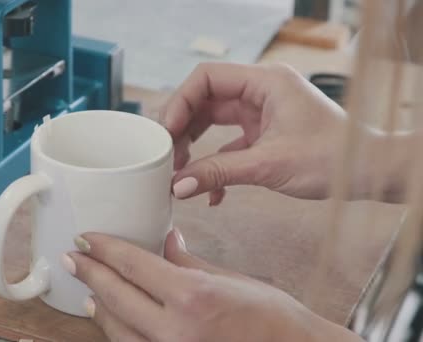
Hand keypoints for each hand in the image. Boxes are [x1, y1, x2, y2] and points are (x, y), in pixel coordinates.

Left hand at [62, 230, 361, 341]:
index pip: (133, 265)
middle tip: (73, 259)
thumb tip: (167, 242)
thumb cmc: (275, 319)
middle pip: (116, 296)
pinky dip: (118, 332)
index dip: (104, 249)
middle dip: (90, 274)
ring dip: (99, 306)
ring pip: (118, 329)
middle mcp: (176, 330)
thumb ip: (190, 262)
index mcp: (192, 296)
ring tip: (88, 290)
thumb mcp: (232, 280)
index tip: (86, 239)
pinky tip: (111, 320)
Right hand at [160, 62, 361, 203]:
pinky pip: (228, 143)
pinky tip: (211, 190)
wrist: (370, 172)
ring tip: (180, 172)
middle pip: (205, 100)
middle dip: (183, 128)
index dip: (180, 102)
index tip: (166, 131)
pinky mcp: (264, 133)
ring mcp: (262, 112)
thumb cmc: (333, 158)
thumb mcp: (268, 165)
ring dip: (195, 146)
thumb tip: (179, 185)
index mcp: (265, 82)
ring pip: (213, 121)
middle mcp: (261, 91)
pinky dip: (216, 163)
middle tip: (167, 155)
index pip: (206, 78)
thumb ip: (219, 172)